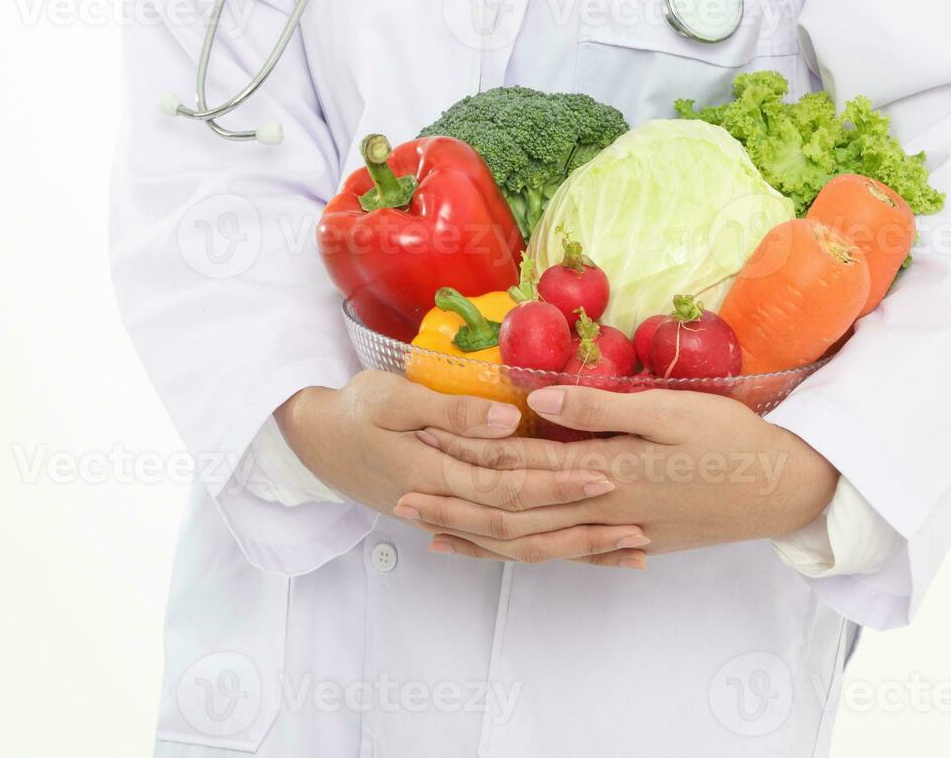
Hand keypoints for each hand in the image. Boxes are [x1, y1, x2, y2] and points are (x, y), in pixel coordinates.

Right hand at [275, 371, 651, 567]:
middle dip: (582, 531)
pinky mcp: (457, 516)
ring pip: (520, 546)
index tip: (606, 477)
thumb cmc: (354, 410)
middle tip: (637, 528)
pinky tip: (585, 550)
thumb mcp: (392, 397)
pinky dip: (548, 549)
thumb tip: (511, 419)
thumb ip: (453, 410)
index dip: (559, 487)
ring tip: (629, 552)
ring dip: (575, 551)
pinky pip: (507, 544)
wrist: (313, 442)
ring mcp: (453, 518)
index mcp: (437, 476)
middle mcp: (449, 507)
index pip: (509, 488)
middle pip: (524, 531)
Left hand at [396, 385, 838, 562]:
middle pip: (513, 512)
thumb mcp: (673, 410)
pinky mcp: (630, 543)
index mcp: (606, 471)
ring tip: (439, 534)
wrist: (782, 491)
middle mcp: (601, 510)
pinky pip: (566, 554)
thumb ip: (604, 406)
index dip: (470, 452)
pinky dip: (530, 554)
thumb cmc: (732, 440)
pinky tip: (511, 552)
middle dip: (456, 504)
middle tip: (403, 498)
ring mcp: (615, 534)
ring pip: (534, 543)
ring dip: (483, 538)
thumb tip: (539, 397)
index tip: (424, 440)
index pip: (520, 462)